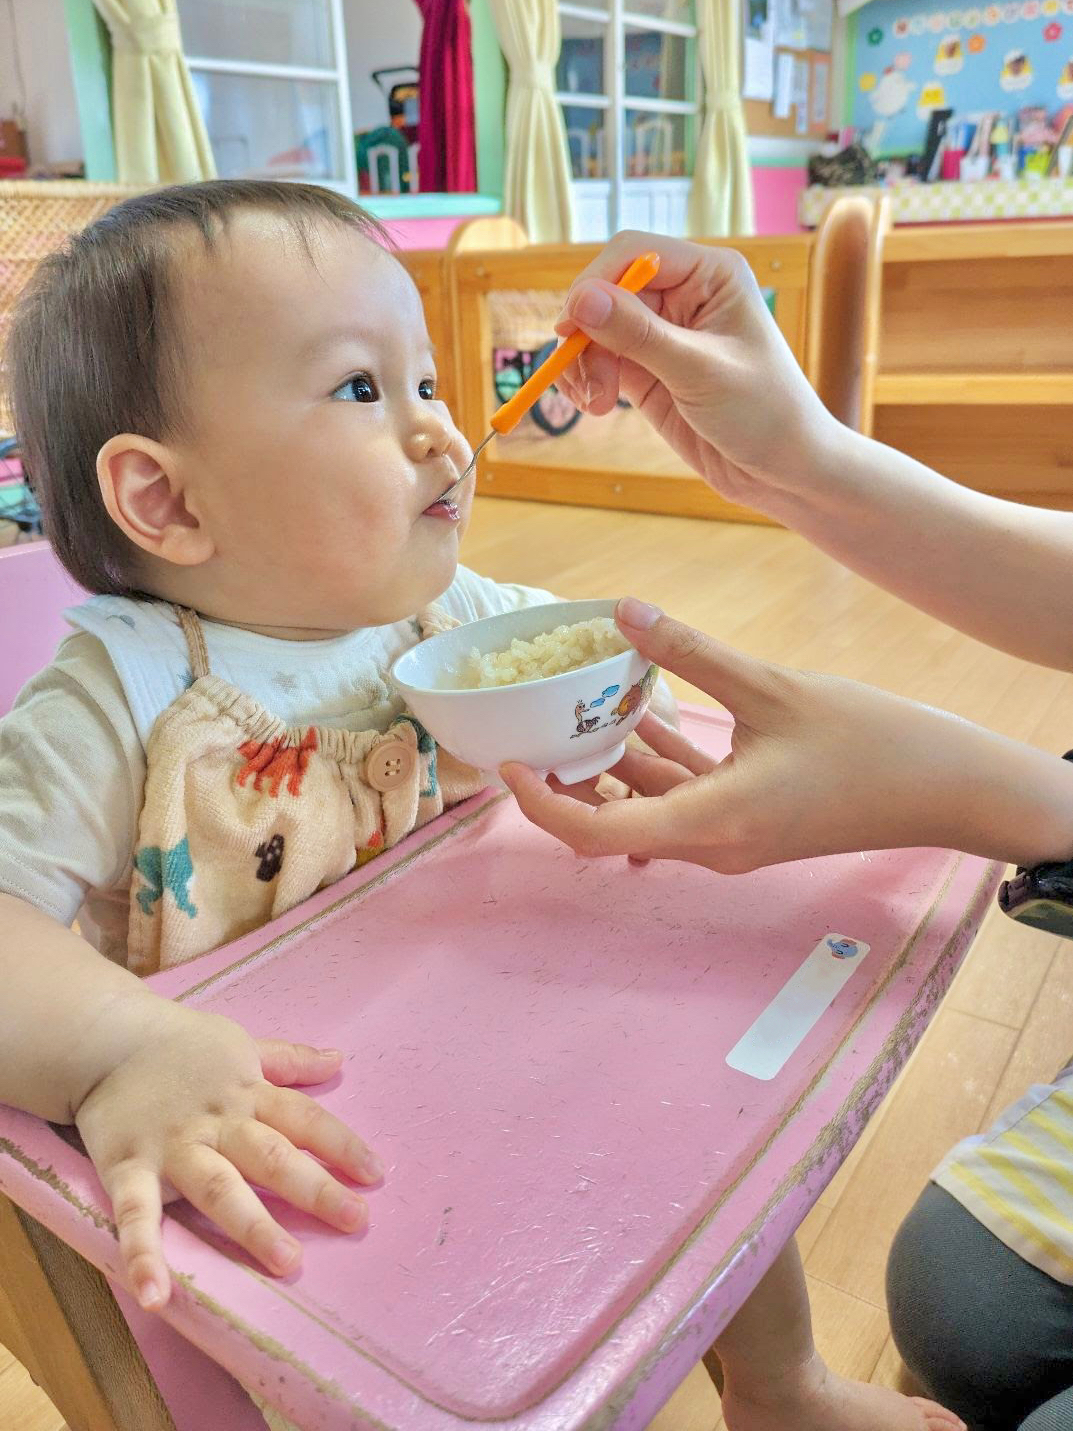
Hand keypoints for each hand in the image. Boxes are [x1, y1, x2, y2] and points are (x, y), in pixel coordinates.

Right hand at [74, 1001, 382, 1310]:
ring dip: (252, 1225)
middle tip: (357, 1220)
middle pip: (271, 1156)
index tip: (376, 1174)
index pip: (303, 1119)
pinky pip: (136, 1215)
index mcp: (246, 1093)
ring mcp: (173, 1147)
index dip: (341, 1145)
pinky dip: (144, 1254)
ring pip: (218, 1188)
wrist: (104, 1036)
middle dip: (314, 1188)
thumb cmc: (179, 1045)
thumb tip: (339, 1060)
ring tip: (288, 1261)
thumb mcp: (240, 1044)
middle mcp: (217, 1122)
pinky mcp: (127, 1168)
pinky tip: (156, 1296)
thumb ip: (289, 1061)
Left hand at [501, 599, 1072, 872]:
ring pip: (648, 808)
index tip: (510, 766)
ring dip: (612, 766)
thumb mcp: (770, 687)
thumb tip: (623, 610)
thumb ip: (691, 652)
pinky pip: (685, 797)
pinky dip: (657, 763)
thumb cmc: (869, 743)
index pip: (598, 835)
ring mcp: (731, 838)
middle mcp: (713, 844)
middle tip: (529, 729)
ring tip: (574, 710)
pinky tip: (642, 713)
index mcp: (712, 823)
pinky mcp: (748, 822)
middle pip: (613, 823)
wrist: (945, 787)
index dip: (542, 806)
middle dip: (566, 779)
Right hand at [554, 231, 842, 515]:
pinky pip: (600, 359)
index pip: (631, 253)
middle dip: (586, 335)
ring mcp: (663, 332)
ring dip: (582, 363)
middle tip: (586, 382)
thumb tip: (580, 300)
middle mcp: (683, 294)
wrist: (783, 469)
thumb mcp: (699, 371)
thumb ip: (638, 334)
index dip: (594, 284)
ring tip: (595, 404)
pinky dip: (586, 379)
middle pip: (604, 291)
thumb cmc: (764, 412)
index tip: (570, 330)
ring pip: (595, 328)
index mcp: (710, 274)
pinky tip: (594, 406)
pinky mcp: (648, 368)